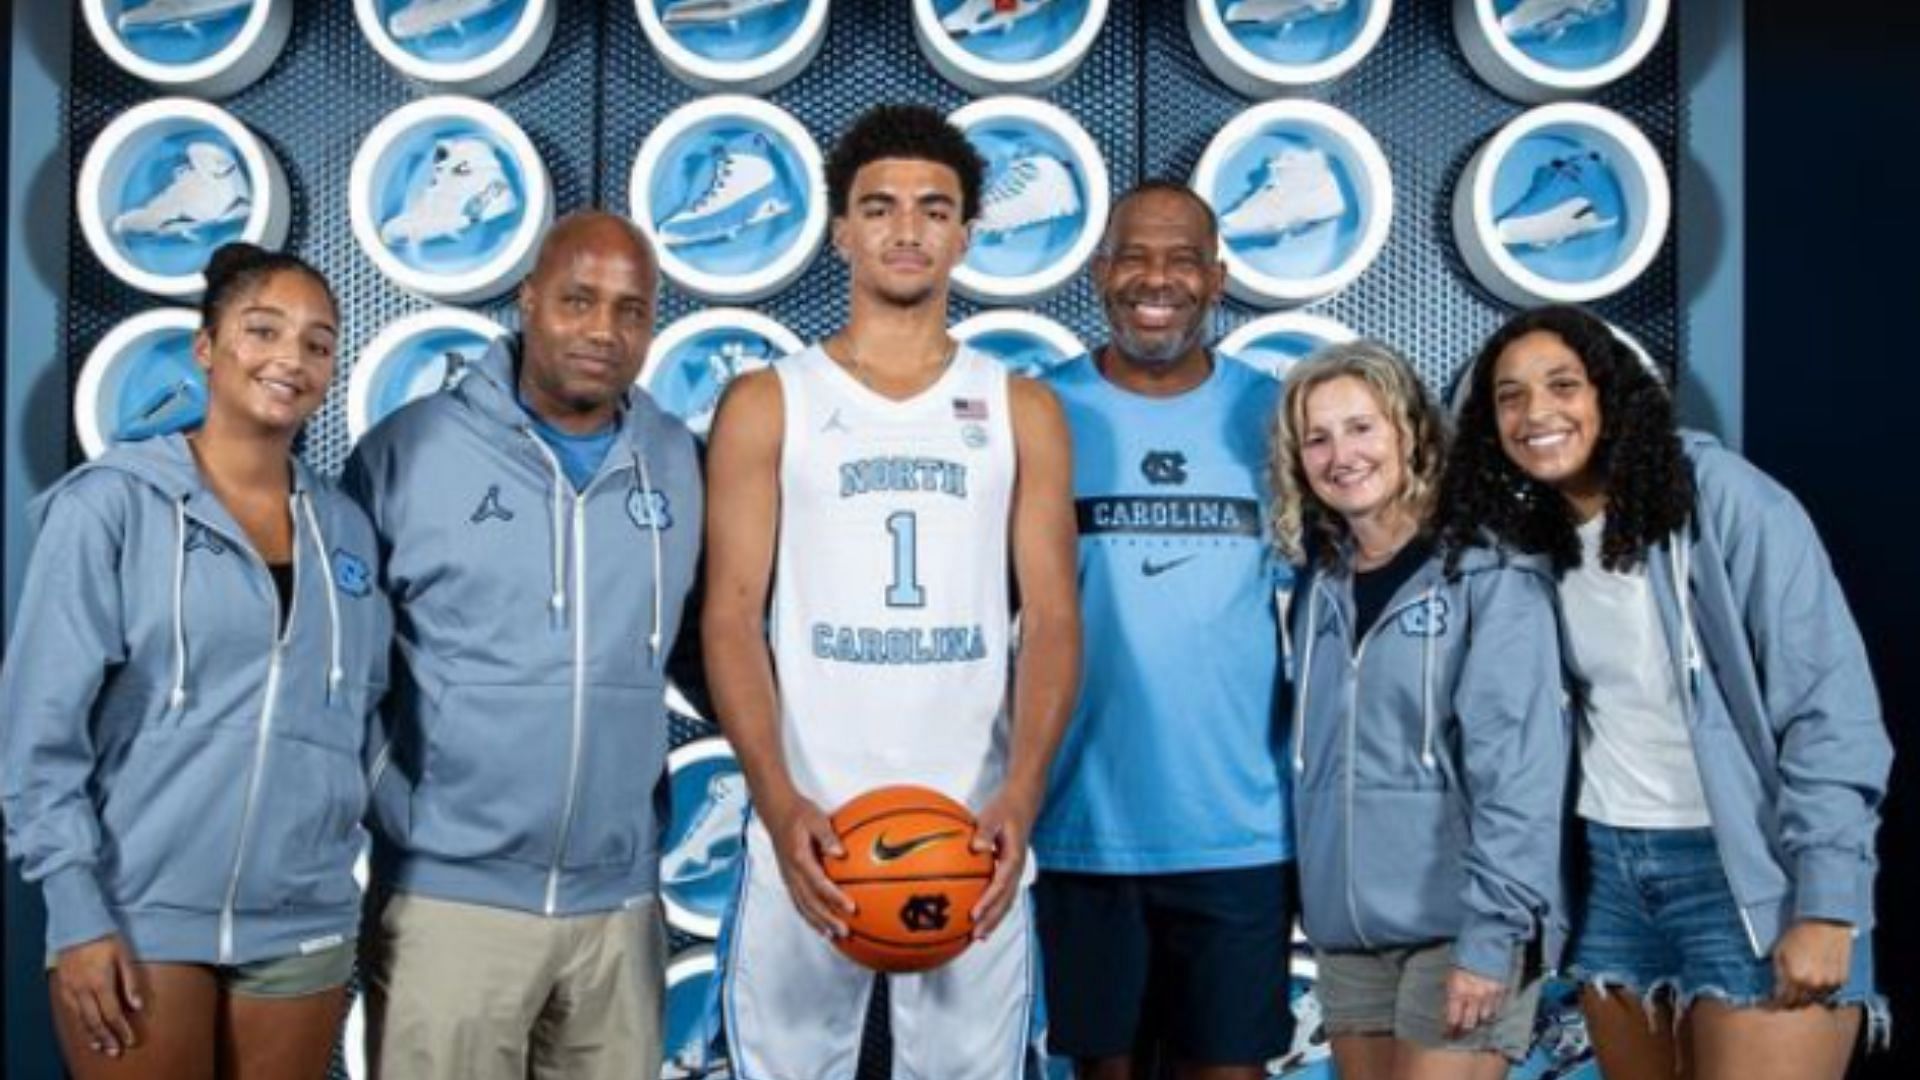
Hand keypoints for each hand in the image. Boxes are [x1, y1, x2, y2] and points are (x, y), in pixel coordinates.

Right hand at [52, 935, 143, 1056]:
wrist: (77, 923)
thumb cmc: (104, 937)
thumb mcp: (124, 955)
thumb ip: (131, 982)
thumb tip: (138, 1006)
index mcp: (100, 982)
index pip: (112, 1014)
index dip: (122, 1030)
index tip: (130, 1040)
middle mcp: (83, 989)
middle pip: (95, 1021)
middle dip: (106, 1039)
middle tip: (115, 1051)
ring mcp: (70, 988)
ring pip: (80, 1019)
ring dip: (91, 1035)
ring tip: (100, 1047)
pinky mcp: (63, 985)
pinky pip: (70, 1010)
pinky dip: (78, 1022)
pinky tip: (84, 1028)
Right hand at [765, 794, 854, 938]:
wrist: (776, 812)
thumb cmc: (798, 813)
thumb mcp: (815, 817)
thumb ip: (827, 835)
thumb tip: (841, 853)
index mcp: (799, 857)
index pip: (819, 883)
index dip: (835, 897)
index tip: (851, 908)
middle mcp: (791, 872)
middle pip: (810, 902)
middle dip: (827, 919)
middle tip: (845, 931)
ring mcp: (788, 878)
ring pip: (802, 906)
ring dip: (818, 923)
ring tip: (833, 936)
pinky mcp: (788, 879)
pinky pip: (798, 902)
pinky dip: (809, 917)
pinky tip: (821, 925)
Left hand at [968, 785, 1038, 941]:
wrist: (1023, 804)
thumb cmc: (1005, 808)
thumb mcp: (993, 814)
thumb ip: (984, 830)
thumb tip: (976, 846)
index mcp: (1014, 857)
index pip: (1001, 884)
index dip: (988, 901)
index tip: (974, 914)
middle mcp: (1016, 869)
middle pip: (1006, 900)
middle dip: (992, 919)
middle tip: (976, 936)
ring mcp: (1014, 872)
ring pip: (1006, 901)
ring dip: (994, 919)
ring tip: (979, 936)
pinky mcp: (1009, 872)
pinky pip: (1001, 894)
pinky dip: (992, 908)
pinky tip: (978, 918)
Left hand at [1445, 966, 1508, 1037]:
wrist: (1484, 946)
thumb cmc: (1464, 959)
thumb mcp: (1451, 976)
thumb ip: (1451, 994)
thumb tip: (1449, 1012)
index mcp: (1457, 991)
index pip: (1453, 1018)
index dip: (1450, 1030)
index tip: (1447, 1035)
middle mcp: (1473, 996)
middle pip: (1469, 1023)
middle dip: (1464, 1030)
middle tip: (1461, 1033)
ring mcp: (1489, 995)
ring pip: (1484, 1018)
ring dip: (1479, 1020)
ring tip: (1475, 1021)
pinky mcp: (1501, 992)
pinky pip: (1497, 1009)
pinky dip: (1491, 1012)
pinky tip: (1487, 1011)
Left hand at [1771, 920, 1852, 1008]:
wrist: (1824, 923)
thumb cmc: (1799, 934)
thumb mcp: (1779, 953)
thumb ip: (1777, 975)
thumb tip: (1775, 989)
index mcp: (1794, 978)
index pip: (1784, 1001)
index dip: (1776, 1003)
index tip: (1773, 1003)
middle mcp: (1813, 984)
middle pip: (1800, 1004)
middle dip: (1791, 1002)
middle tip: (1787, 995)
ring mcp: (1829, 983)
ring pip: (1816, 1000)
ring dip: (1808, 996)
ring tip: (1802, 985)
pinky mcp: (1842, 980)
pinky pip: (1830, 992)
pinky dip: (1822, 990)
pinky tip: (1817, 980)